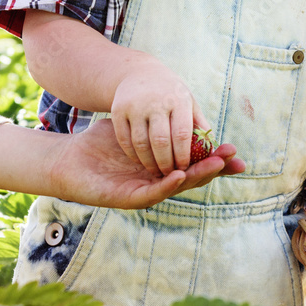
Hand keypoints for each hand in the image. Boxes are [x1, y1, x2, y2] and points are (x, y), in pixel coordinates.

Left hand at [44, 118, 245, 209]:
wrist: (71, 162)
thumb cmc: (101, 146)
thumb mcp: (133, 129)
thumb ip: (156, 123)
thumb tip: (180, 107)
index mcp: (162, 167)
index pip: (195, 163)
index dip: (215, 160)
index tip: (235, 151)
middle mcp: (158, 182)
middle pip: (193, 176)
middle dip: (214, 168)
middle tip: (233, 159)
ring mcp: (146, 192)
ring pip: (178, 186)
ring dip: (197, 176)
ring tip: (214, 166)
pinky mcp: (131, 198)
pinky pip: (153, 192)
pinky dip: (168, 185)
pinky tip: (179, 175)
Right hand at [110, 59, 205, 175]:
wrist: (139, 73)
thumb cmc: (171, 94)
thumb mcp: (188, 103)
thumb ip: (200, 127)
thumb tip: (214, 152)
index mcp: (178, 100)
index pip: (182, 134)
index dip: (183, 155)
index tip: (184, 169)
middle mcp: (156, 101)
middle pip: (161, 141)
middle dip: (166, 163)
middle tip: (169, 175)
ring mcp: (135, 105)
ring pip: (141, 142)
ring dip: (148, 162)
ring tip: (155, 172)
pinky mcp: (118, 110)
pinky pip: (124, 139)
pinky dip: (132, 154)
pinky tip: (139, 160)